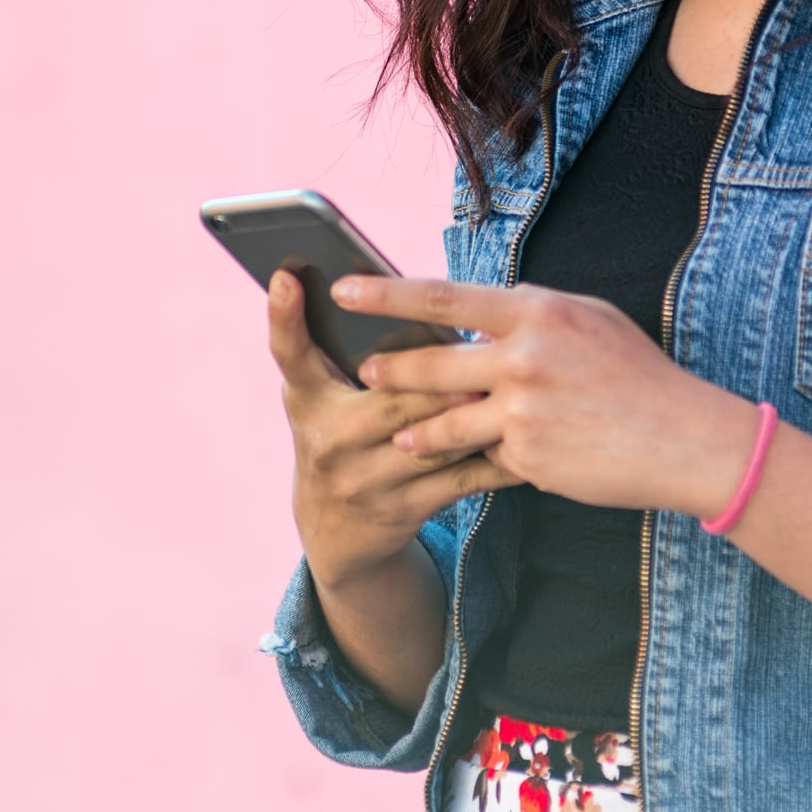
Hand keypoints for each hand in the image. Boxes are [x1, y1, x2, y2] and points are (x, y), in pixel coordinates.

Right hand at [267, 268, 515, 595]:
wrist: (337, 533)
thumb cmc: (344, 438)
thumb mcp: (327, 399)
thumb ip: (344, 357)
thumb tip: (396, 293)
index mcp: (307, 400)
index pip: (289, 352)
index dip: (283, 316)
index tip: (287, 277)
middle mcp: (327, 440)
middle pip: (390, 398)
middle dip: (440, 377)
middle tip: (484, 349)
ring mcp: (363, 480)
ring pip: (431, 439)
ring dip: (478, 414)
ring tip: (518, 389)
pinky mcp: (401, 510)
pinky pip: (459, 479)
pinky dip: (496, 458)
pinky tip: (528, 440)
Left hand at [332, 274, 761, 520]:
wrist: (684, 438)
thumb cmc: (640, 374)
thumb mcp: (589, 321)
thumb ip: (533, 316)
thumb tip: (484, 315)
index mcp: (537, 312)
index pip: (443, 297)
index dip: (386, 294)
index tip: (345, 290)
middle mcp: (522, 359)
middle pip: (431, 363)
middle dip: (390, 369)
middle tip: (364, 372)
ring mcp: (521, 412)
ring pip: (445, 421)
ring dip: (419, 429)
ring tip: (403, 434)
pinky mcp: (526, 459)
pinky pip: (488, 455)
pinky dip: (489, 455)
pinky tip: (499, 459)